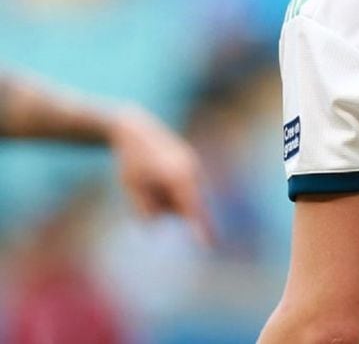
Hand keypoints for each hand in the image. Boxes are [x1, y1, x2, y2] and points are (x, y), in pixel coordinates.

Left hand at [108, 106, 214, 245]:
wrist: (136, 129)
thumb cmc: (131, 162)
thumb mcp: (131, 190)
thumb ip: (147, 212)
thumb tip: (159, 225)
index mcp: (178, 177)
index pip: (191, 209)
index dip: (201, 228)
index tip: (210, 246)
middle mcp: (192, 171)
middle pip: (183, 206)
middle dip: (165, 205)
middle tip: (145, 184)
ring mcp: (194, 168)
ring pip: (183, 198)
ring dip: (166, 198)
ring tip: (148, 178)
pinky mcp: (191, 166)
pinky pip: (183, 190)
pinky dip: (169, 190)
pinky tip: (154, 175)